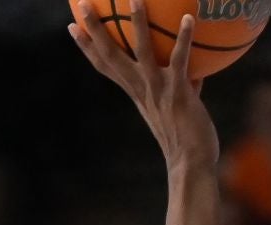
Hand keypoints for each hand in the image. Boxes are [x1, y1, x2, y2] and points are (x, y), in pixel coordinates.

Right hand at [68, 0, 218, 171]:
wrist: (191, 163)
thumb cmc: (186, 139)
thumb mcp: (179, 109)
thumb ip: (184, 87)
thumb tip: (198, 73)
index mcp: (135, 93)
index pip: (105, 66)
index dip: (87, 47)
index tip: (72, 26)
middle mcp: (141, 89)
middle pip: (111, 54)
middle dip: (96, 28)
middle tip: (81, 3)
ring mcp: (157, 90)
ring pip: (141, 51)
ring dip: (136, 23)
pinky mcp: (178, 92)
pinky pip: (180, 59)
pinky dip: (184, 38)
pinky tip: (189, 17)